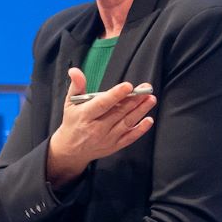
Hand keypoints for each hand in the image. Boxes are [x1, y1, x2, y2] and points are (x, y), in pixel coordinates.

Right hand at [46, 68, 155, 186]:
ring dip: (140, 111)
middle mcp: (96, 128)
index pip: (102, 104)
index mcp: (85, 115)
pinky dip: (140, 129)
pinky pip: (130, 138)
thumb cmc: (72, 123)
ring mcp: (106, 138)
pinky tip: (149, 120)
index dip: (116, 95)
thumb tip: (75, 71)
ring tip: (150, 99)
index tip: (128, 86)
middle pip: (119, 112)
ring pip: (127, 123)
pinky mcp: (114, 146)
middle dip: (134, 99)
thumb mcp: (70, 103)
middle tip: (146, 89)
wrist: (70, 150)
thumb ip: (76, 86)